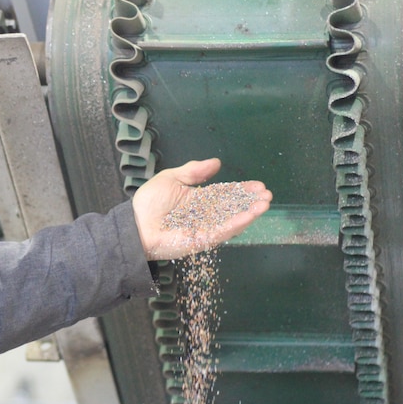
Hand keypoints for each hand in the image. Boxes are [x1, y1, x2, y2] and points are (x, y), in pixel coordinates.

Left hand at [132, 158, 271, 259]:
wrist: (134, 224)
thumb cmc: (149, 202)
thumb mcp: (171, 178)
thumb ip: (194, 171)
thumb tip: (217, 163)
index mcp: (199, 201)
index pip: (225, 195)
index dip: (242, 191)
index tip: (259, 186)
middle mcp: (204, 216)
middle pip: (232, 209)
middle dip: (251, 202)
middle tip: (267, 195)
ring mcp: (203, 229)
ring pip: (231, 221)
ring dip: (249, 214)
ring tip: (264, 205)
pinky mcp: (200, 240)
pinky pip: (220, 232)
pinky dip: (235, 224)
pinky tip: (248, 216)